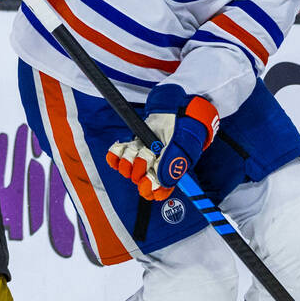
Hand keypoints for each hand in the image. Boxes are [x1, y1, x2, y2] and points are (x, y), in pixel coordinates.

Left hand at [106, 85, 218, 200]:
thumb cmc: (184, 128)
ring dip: (129, 159)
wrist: (175, 108)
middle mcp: (154, 168)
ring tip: (139, 147)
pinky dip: (115, 154)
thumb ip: (172, 165)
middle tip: (149, 154)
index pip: (156, 192)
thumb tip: (160, 183)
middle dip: (141, 168)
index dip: (150, 189)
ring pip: (126, 169)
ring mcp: (142, 157)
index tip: (148, 180)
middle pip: (138, 181)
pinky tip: (122, 147)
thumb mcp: (183, 146)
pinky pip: (115, 157)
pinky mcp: (131, 146)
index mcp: (169, 173)